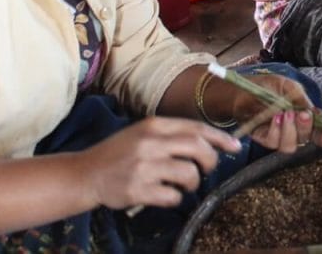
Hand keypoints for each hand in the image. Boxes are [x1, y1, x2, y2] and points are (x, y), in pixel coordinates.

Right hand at [80, 117, 239, 209]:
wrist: (85, 174)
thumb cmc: (120, 153)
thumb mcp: (144, 133)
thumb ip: (173, 135)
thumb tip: (210, 142)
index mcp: (155, 125)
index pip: (197, 128)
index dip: (220, 138)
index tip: (236, 147)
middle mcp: (150, 142)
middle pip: (198, 147)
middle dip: (211, 160)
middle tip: (207, 169)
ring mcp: (143, 166)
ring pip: (189, 173)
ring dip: (193, 182)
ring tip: (182, 184)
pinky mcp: (137, 189)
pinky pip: (172, 195)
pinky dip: (175, 198)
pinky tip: (165, 194)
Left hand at [229, 74, 321, 151]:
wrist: (241, 89)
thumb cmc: (267, 86)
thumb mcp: (287, 86)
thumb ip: (302, 99)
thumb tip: (316, 113)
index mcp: (304, 117)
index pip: (319, 132)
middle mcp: (294, 130)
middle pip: (307, 139)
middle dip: (306, 127)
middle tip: (302, 114)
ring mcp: (279, 137)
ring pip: (291, 145)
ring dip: (289, 130)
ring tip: (283, 113)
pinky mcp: (264, 140)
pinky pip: (273, 143)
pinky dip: (275, 130)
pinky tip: (273, 117)